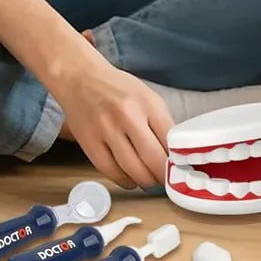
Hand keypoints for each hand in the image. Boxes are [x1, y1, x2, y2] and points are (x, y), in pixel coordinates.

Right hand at [51, 53, 174, 188]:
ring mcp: (106, 131)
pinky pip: (110, 171)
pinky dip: (125, 180)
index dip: (177, 159)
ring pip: (132, 169)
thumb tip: (173, 151)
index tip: (180, 168)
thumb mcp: (147, 96)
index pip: (169, 139)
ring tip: (151, 181)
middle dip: (162, 175)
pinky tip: (132, 179)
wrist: (81, 79)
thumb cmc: (118, 88)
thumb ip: (160, 122)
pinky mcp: (89, 144)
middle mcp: (127, 116)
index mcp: (147, 103)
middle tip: (166, 180)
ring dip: (145, 181)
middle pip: (152, 158)